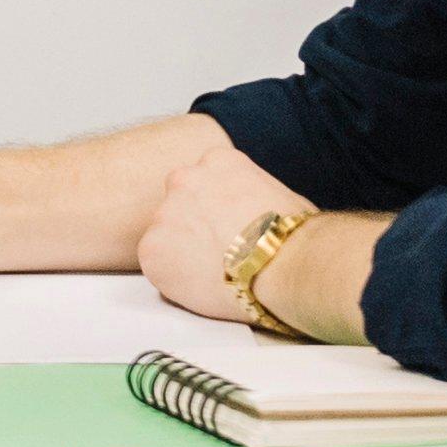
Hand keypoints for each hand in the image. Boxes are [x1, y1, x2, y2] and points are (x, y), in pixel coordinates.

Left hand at [132, 118, 302, 326]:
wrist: (284, 262)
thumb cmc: (294, 235)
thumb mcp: (277, 194)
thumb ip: (249, 196)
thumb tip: (255, 214)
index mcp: (217, 161)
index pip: (202, 183)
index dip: (214, 211)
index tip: (227, 229)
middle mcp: (184, 179)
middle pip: (178, 206)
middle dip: (192, 227)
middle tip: (216, 252)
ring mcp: (164, 213)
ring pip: (165, 236)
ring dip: (182, 253)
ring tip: (215, 273)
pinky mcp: (151, 250)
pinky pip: (157, 266)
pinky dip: (174, 279)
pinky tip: (203, 285)